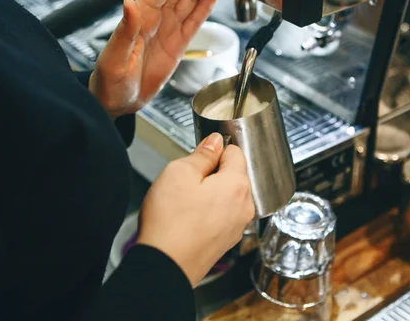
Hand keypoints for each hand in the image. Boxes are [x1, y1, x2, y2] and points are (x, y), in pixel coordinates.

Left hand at [89, 0, 219, 118]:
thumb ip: (124, 30)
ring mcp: (168, 30)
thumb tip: (129, 3)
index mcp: (141, 18)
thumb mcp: (114, 58)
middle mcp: (156, 19)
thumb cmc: (109, 82)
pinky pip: (194, 20)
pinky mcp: (178, 44)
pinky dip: (204, 5)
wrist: (117, 102)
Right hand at [136, 133, 254, 286]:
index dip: (215, 149)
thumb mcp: (179, 173)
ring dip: (210, 193)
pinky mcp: (226, 241)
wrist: (164, 266)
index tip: (200, 156)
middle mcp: (244, 206)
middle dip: (212, 173)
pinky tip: (188, 218)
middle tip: (187, 181)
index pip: (235, 151)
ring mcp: (237, 226)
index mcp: (237, 185)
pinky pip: (221, 216)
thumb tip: (215, 143)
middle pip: (233, 175)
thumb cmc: (170, 222)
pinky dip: (208, 212)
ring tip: (185, 202)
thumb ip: (202, 154)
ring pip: (226, 196)